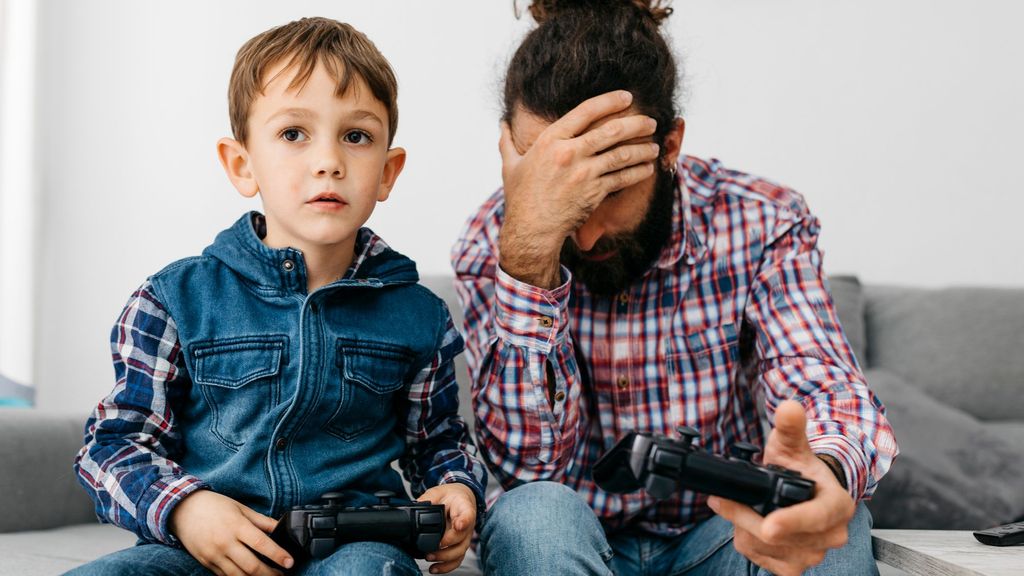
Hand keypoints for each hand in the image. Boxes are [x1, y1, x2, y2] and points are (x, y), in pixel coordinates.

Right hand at [168, 490, 292, 575]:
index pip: (262, 544)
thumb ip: (262, 520)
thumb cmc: (215, 506)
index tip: (290, 562)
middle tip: (283, 574)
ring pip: (239, 575)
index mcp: (237, 525)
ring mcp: (214, 555)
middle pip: (251, 566)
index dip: (278, 555)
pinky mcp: (206, 562)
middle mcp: (225, 542)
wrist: (183, 509)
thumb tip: (281, 526)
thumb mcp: (241, 508)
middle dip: (270, 574)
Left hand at [418, 482, 477, 573]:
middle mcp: (467, 525)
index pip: (468, 515)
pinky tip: (434, 569)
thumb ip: (429, 498)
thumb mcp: (439, 491)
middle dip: (448, 546)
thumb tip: (417, 506)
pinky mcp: (458, 546)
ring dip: (445, 559)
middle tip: (433, 547)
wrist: (460, 498)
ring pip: (459, 552)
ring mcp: (464, 537)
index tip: (457, 525)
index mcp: (464, 508)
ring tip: (429, 558)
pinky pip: (456, 560)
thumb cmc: (451, 495)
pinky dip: (446, 567)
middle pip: (462, 539)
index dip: (464, 521)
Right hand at [498, 90, 659, 287]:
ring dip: (642, 148)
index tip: (627, 97)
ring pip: (622, 154)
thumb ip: (507, 142)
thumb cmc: (520, 198)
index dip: (610, 101)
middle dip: (636, 123)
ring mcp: (584, 173)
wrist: (531, 230)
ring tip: (654, 145)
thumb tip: (502, 125)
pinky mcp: (594, 192)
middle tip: (650, 122)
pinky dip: (638, 171)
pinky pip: (622, 178)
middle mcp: (569, 153)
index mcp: (550, 140)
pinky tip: (648, 167)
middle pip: (611, 130)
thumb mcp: (510, 166)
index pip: (585, 111)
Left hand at [706, 400, 855, 575]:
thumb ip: (790, 427)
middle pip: (780, 535)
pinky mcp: (794, 568)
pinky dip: (746, 540)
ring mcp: (813, 555)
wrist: (805, 493)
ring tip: (741, 508)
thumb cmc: (801, 468)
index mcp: (838, 506)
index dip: (791, 522)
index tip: (768, 524)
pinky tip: (748, 524)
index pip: (815, 517)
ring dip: (743, 527)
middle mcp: (831, 535)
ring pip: (764, 547)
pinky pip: (759, 559)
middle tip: (722, 499)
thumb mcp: (792, 445)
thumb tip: (789, 408)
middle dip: (745, 516)